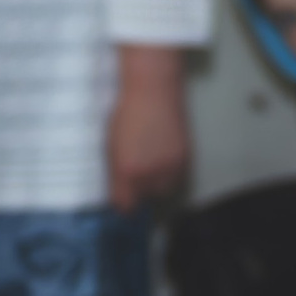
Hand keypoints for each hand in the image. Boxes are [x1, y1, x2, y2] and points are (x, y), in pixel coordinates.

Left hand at [107, 45, 189, 211]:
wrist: (153, 91)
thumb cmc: (125, 113)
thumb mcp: (111, 146)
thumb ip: (115, 171)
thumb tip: (119, 187)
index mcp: (126, 171)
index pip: (126, 204)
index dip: (123, 202)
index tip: (121, 194)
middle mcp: (150, 173)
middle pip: (146, 199)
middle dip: (140, 192)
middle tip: (135, 177)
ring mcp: (170, 165)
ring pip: (164, 190)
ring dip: (157, 184)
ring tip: (150, 168)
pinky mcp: (185, 156)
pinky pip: (177, 177)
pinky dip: (170, 173)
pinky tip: (162, 159)